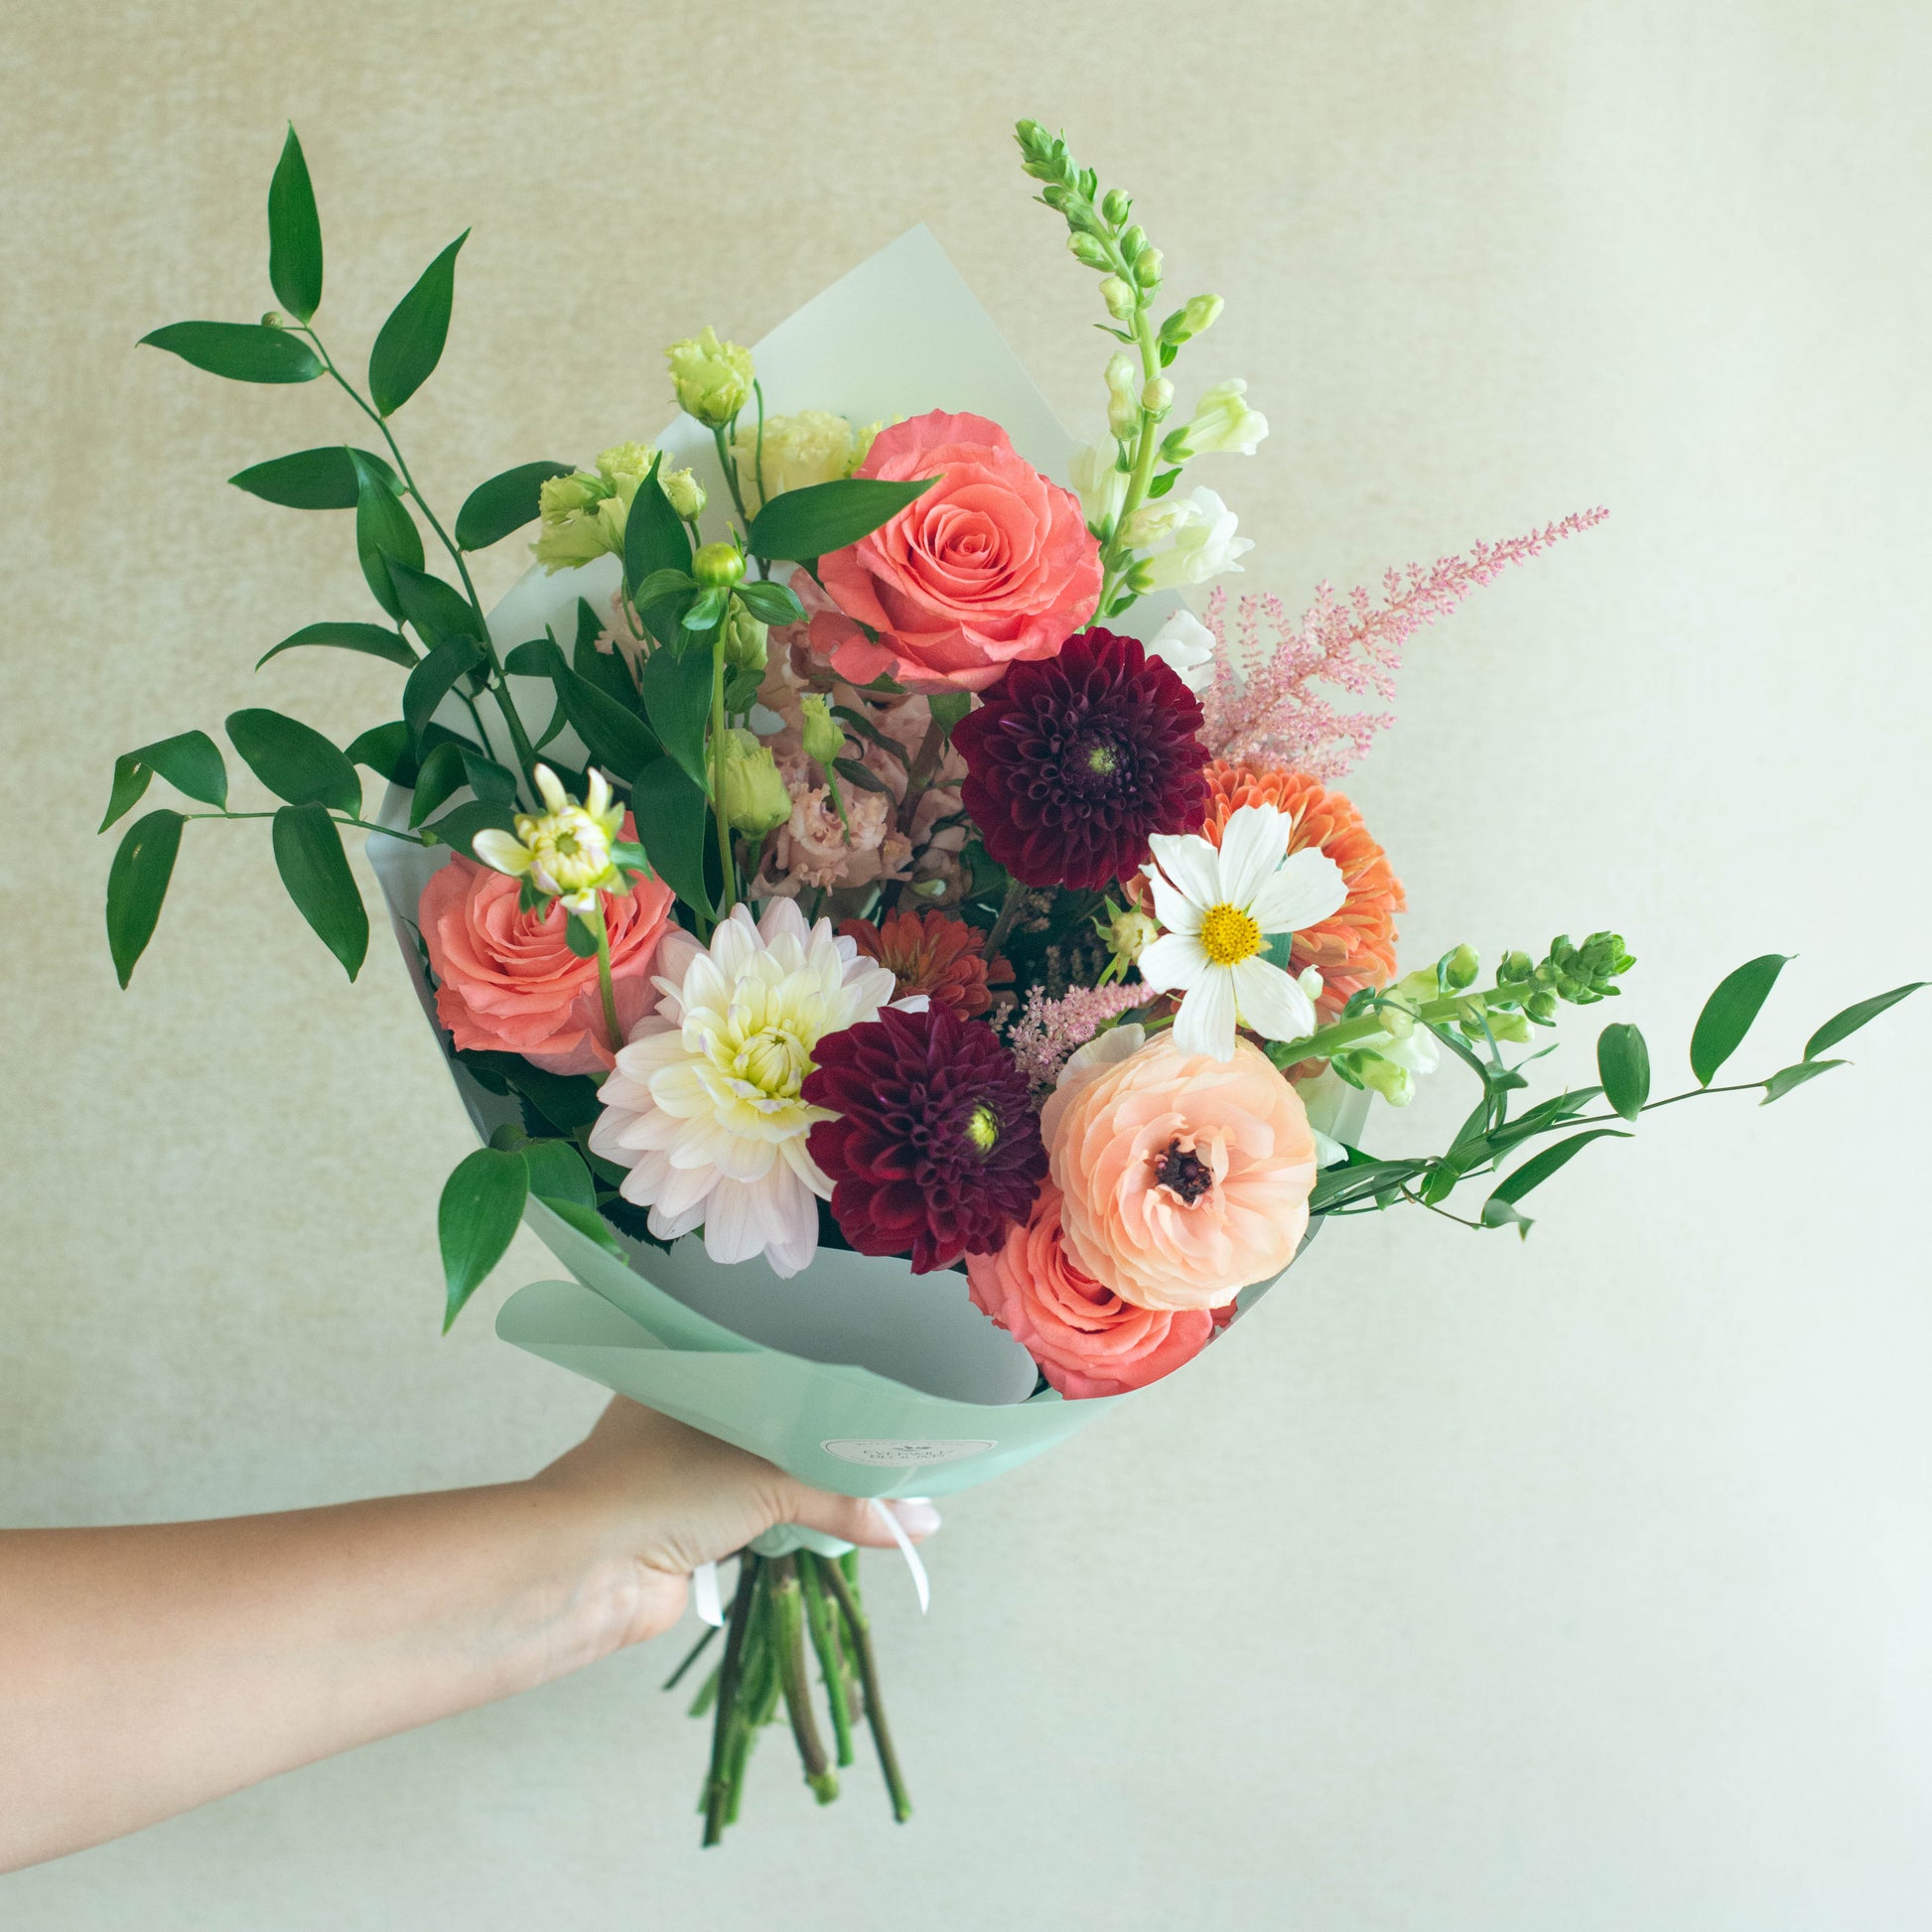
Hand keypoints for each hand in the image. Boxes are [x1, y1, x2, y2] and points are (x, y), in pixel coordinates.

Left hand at [530, 1398, 939, 1647]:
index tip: (894, 1377)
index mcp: (698, 1368)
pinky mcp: (697, 1527)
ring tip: (890, 1479)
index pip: (782, 1356)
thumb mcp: (768, 1475)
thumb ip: (848, 1497)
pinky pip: (765, 1516)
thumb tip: (924, 1524)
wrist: (586, 1570)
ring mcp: (691, 1471)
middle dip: (837, 1435)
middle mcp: (695, 1411)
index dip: (836, 1370)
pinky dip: (800, 1523)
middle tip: (905, 1432)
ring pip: (776, 1470)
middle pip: (786, 1417)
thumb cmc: (662, 1487)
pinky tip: (845, 1522)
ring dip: (820, 1485)